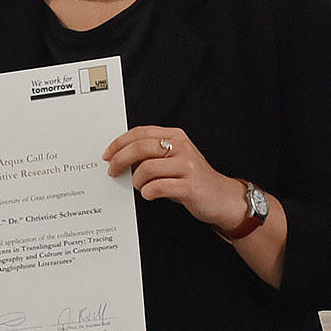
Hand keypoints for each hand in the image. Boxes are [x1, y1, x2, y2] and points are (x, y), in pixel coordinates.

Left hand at [103, 126, 249, 229]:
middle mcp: (182, 147)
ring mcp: (187, 166)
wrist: (222, 198)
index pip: (141, 132)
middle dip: (120, 160)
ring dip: (137, 181)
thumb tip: (121, 157)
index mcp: (176, 136)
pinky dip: (148, 193)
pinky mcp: (190, 186)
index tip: (107, 154)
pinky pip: (158, 187)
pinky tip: (150, 195)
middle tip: (113, 171)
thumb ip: (152, 154)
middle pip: (141, 147)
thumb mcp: (174, 159)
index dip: (120, 142)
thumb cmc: (193, 179)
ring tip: (140, 187)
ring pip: (147, 168)